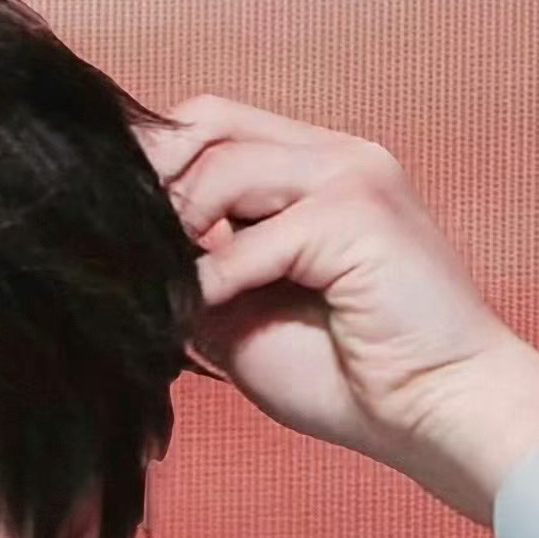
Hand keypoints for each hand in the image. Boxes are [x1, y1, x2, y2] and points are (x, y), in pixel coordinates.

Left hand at [136, 94, 538, 521]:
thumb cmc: (350, 375)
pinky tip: (195, 320)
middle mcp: (336, 156)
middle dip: (152, 183)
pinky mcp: (359, 214)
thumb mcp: (241, 313)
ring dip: (176, 233)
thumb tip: (117, 256)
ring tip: (159, 292)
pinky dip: (213, 282)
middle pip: (207, 123)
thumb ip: (193, 270)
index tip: (100, 224)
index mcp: (314, 169)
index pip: (208, 127)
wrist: (439, 414)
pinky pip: (251, 238)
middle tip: (116, 250)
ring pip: (222, 169)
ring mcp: (352, 175)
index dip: (150, 167)